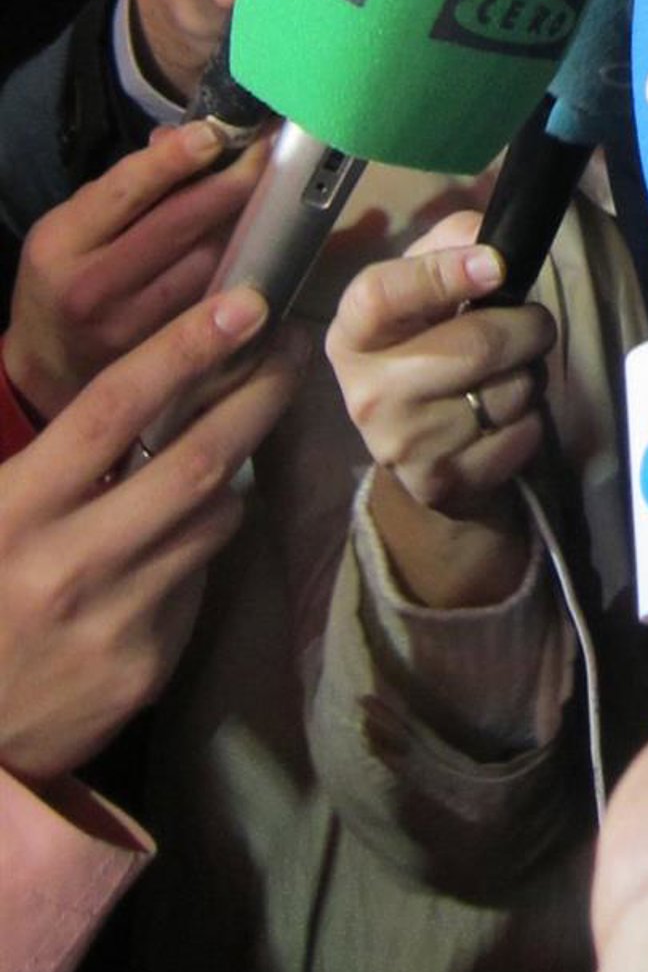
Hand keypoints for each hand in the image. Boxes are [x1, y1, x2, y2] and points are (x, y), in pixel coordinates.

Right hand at [0, 284, 306, 779]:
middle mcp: (67, 563)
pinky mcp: (146, 666)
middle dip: (258, 394)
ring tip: (242, 431)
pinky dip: (201, 547)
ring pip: (213, 519)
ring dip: (235, 471)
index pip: (112, 410)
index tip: (245, 304)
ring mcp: (113, 620)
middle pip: (195, 461)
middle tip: (294, 348)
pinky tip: (184, 536)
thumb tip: (144, 379)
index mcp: (14, 510)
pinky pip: (199, 581)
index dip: (184, 349)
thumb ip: (53, 456)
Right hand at [3, 121, 269, 421]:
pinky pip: (218, 294)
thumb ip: (129, 183)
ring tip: (272, 190)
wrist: (49, 365)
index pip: (127, 190)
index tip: (217, 132)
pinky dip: (245, 263)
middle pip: (180, 223)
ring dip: (248, 221)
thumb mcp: (75, 224)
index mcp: (63, 242)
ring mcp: (131, 324)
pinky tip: (265, 239)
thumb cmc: (66, 278)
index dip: (176, 157)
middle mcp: (93, 285)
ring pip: (210, 259)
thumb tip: (194, 136)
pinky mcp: (164, 352)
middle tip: (267, 153)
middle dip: (233, 182)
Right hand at [326, 212, 553, 606]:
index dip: (442, 274)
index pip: (383, 296)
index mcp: (354, 334)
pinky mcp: (441, 482)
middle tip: (532, 324)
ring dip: (532, 373)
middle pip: (474, 347)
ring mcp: (402, 444)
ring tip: (512, 370)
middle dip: (526, 326)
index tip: (496, 265)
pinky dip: (533, 418)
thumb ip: (454, 241)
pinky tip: (506, 414)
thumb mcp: (425, 286)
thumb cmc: (426, 345)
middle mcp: (367, 392)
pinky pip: (522, 434)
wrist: (420, 449)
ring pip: (508, 391)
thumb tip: (492, 235)